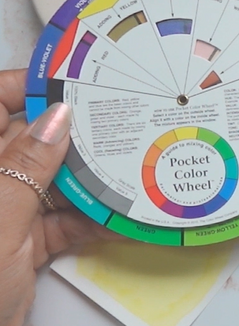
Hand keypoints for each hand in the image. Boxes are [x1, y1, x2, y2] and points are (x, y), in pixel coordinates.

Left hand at [0, 69, 114, 325]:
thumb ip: (26, 168)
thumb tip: (59, 116)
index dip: (31, 86)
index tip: (79, 77)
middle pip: (32, 141)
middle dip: (78, 131)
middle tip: (127, 115)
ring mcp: (4, 214)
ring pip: (53, 181)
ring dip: (94, 178)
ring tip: (138, 161)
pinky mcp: (20, 247)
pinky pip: (64, 222)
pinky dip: (94, 220)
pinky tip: (127, 215)